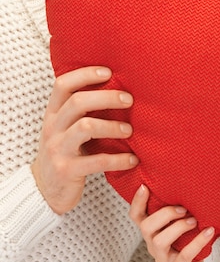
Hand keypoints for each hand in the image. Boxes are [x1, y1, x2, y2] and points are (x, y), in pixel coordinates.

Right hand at [31, 66, 136, 213]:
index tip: (108, 72)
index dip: (85, 75)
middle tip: (129, 99)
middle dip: (107, 97)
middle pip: (77, 102)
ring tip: (129, 130)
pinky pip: (96, 161)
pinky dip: (118, 159)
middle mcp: (53, 128)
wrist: (45, 189)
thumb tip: (118, 89)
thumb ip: (81, 110)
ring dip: (112, 126)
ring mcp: (58, 149)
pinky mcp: (67, 170)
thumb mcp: (65, 128)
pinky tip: (132, 159)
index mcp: (53, 114)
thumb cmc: (64, 152)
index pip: (63, 85)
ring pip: (86, 127)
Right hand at [130, 185, 213, 261]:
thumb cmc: (185, 249)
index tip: (145, 186)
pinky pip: (185, 255)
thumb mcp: (179, 229)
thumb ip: (178, 213)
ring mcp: (163, 259)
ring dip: (178, 227)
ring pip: (160, 241)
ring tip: (194, 221)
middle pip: (146, 227)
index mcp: (152, 232)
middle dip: (164, 214)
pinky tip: (209, 231)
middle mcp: (153, 245)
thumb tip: (191, 187)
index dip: (137, 202)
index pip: (136, 216)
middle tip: (182, 209)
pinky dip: (198, 241)